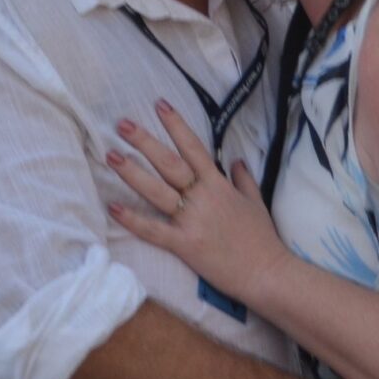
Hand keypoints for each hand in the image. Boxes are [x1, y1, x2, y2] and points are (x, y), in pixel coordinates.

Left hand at [104, 100, 290, 306]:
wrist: (267, 273)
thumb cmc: (262, 238)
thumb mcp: (256, 201)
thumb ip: (244, 178)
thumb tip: (236, 159)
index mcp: (218, 185)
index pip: (194, 147)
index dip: (176, 125)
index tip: (160, 105)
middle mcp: (203, 197)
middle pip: (169, 163)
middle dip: (145, 142)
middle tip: (122, 124)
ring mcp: (192, 220)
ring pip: (157, 191)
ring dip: (132, 173)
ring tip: (111, 155)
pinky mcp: (184, 244)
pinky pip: (153, 230)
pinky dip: (133, 220)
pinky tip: (113, 207)